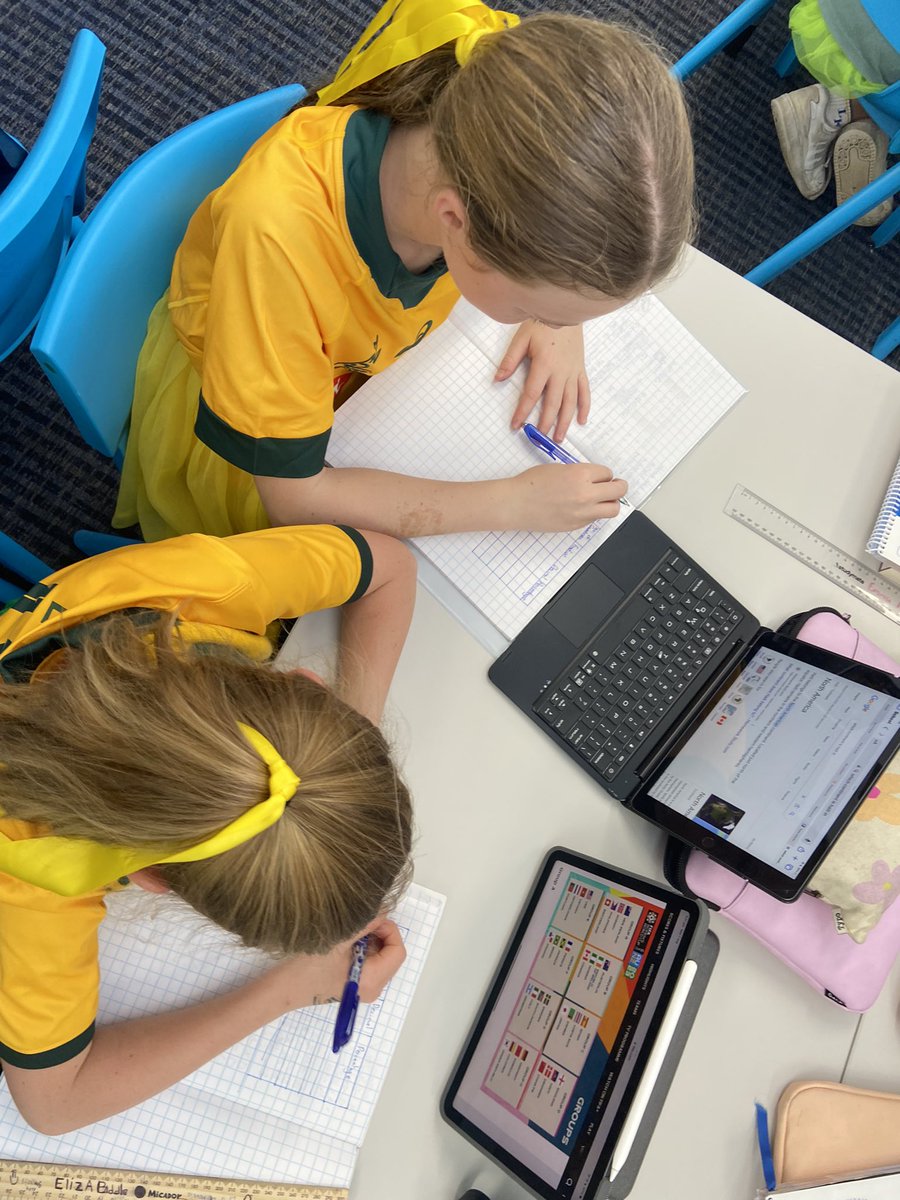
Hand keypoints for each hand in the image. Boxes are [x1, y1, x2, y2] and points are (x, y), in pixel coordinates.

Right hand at [265, 919, 406, 1011]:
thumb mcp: (339, 941)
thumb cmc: (308, 967)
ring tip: (349, 933)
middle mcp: (373, 988)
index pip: (398, 951)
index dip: (389, 930)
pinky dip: (362, 948)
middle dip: (379, 934)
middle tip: (360, 923)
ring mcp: (364, 987)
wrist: (284, 988)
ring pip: (380, 956)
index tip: (373, 918)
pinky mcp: (354, 984)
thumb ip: (364, 924)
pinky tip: (345, 943)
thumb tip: (383, 908)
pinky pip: (369, 962)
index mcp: (372, 981)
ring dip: (369, 940)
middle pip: (391, 953)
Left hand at [496, 321, 590, 441]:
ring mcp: (573, 372)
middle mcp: (561, 372)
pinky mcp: (581, 370)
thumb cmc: (542, 323)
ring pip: (570, 402)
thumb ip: (510, 360)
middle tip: (539, 437)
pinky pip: (584, 392)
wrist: (566, 311)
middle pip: (553, 403)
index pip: (531, 394)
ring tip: (558, 437)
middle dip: (545, 422)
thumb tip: (497, 379)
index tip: (516, 425)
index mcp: (544, 365)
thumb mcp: (521, 339)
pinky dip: (584, 407)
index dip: (523, 411)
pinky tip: (581, 421)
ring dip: (564, 421)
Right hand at [507, 464, 627, 531]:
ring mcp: (582, 512)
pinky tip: (581, 508)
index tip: (601, 477)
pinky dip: (594, 513)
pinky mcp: (577, 525)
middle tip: (615, 486)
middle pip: (618, 491)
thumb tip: (594, 479)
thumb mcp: (559, 468)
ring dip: (611, 503)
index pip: (608, 473)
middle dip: (618, 487)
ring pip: (613, 509)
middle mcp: (585, 494)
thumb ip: (580, 473)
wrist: (516, 504)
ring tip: (603, 500)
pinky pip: (595, 519)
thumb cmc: (532, 483)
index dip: (605, 475)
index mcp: (580, 475)